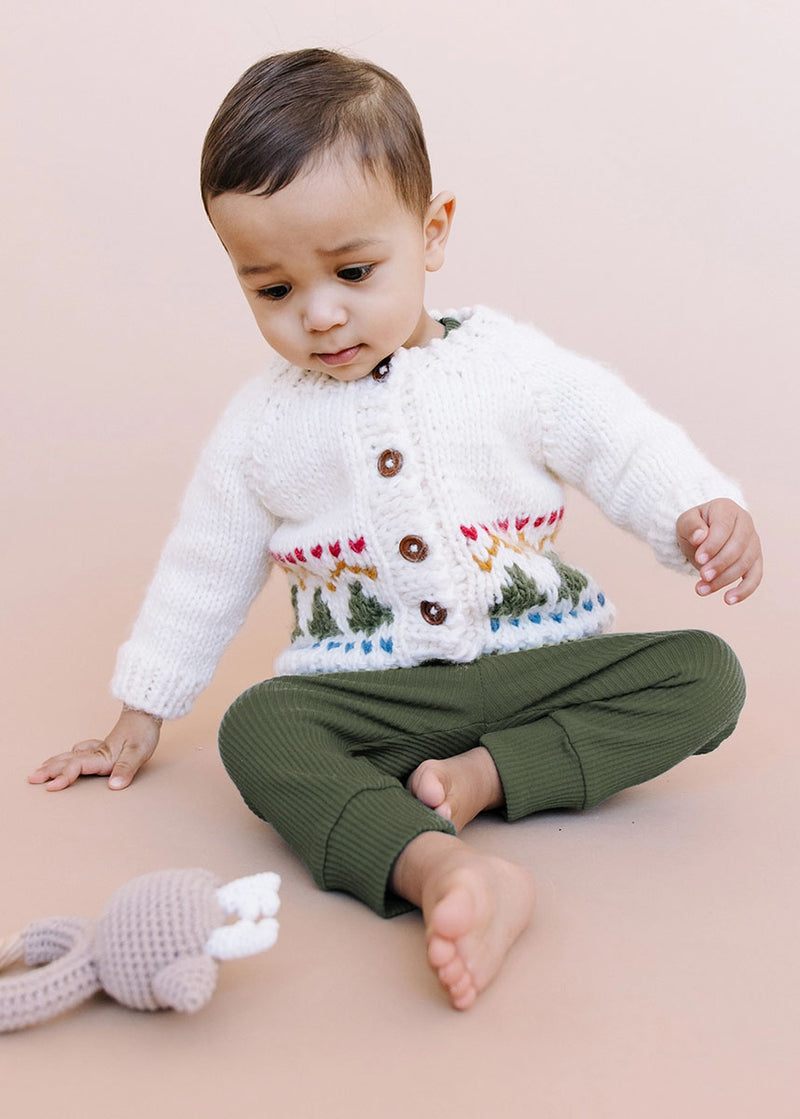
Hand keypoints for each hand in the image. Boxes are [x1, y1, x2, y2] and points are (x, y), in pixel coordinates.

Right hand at [28, 706, 161, 790]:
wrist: (147, 712)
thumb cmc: (143, 731)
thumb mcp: (139, 751)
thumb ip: (126, 768)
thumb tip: (113, 786)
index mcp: (102, 755)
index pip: (77, 767)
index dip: (64, 777)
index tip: (51, 787)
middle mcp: (96, 751)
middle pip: (68, 761)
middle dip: (49, 770)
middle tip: (32, 778)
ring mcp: (98, 748)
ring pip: (71, 755)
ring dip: (55, 763)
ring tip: (40, 770)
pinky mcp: (103, 746)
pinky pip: (80, 752)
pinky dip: (68, 755)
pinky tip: (67, 756)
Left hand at [676, 498, 762, 603]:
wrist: (701, 535)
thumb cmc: (694, 527)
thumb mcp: (685, 522)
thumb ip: (691, 526)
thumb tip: (700, 537)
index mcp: (727, 509)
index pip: (724, 527)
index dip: (713, 545)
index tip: (699, 559)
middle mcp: (745, 523)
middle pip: (738, 547)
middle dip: (720, 564)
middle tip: (702, 577)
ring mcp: (753, 542)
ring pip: (745, 563)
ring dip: (724, 580)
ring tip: (701, 590)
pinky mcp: (755, 560)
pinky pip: (755, 577)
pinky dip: (744, 590)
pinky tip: (728, 600)